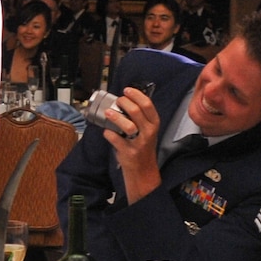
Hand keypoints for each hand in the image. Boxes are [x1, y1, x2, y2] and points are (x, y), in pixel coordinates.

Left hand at [103, 87, 162, 204]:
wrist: (143, 169)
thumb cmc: (143, 146)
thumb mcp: (148, 129)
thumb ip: (140, 116)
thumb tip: (125, 99)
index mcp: (154, 123)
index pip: (147, 104)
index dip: (135, 94)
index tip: (126, 90)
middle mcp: (148, 132)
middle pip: (136, 111)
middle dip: (124, 102)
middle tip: (117, 101)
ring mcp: (139, 142)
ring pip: (127, 126)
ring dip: (115, 117)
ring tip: (108, 113)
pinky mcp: (128, 152)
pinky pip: (116, 139)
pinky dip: (109, 134)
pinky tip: (107, 132)